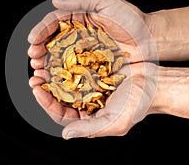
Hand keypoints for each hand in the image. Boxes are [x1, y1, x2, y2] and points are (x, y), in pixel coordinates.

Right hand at [28, 0, 157, 69]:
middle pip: (53, 39)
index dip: (41, 30)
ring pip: (60, 55)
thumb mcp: (107, 2)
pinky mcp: (91, 63)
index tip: (32, 41)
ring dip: (47, 62)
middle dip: (40, 48)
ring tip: (38, 70)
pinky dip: (62, 73)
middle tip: (33, 58)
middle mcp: (78, 32)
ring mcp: (84, 49)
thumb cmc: (131, 19)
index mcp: (79, 15)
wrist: (149, 39)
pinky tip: (53, 78)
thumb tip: (56, 2)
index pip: (55, 21)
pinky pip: (73, 67)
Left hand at [29, 62, 158, 138]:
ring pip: (65, 81)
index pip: (60, 114)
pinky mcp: (94, 72)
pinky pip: (77, 67)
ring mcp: (89, 86)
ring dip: (52, 73)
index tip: (37, 90)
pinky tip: (59, 54)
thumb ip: (91, 129)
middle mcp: (86, 103)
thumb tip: (66, 135)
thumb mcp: (116, 121)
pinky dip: (66, 62)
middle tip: (34, 76)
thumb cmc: (139, 105)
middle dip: (44, 87)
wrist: (155, 84)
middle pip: (59, 97)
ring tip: (41, 64)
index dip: (46, 103)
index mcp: (88, 117)